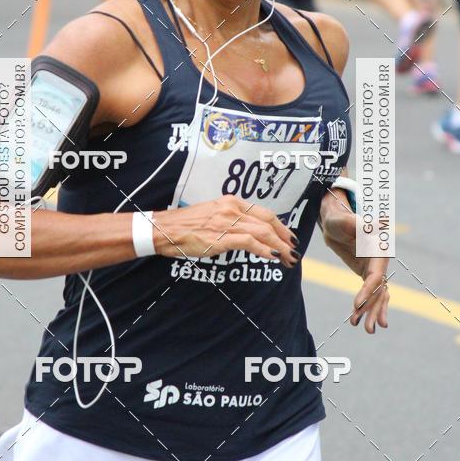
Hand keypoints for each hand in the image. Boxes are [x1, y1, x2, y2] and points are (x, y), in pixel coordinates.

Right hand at [153, 195, 298, 267]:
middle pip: (268, 222)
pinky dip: (264, 250)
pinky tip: (273, 257)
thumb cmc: (186, 225)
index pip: (264, 213)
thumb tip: (250, 233)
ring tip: (288, 259)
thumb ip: (232, 220)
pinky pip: (249, 242)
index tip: (289, 237)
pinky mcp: (221, 237)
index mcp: (231, 201)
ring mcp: (227, 222)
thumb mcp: (213, 214)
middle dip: (285, 238)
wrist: (165, 230)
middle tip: (294, 250)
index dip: (281, 226)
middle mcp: (232, 208)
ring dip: (279, 247)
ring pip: (263, 233)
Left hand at [320, 190, 389, 332]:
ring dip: (372, 312)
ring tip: (366, 330)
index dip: (368, 291)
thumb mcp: (345, 220)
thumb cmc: (339, 219)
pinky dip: (367, 306)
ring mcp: (374, 268)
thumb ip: (360, 224)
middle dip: (374, 309)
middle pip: (380, 290)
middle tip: (369, 329)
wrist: (334, 222)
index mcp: (378, 250)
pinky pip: (370, 293)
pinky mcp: (367, 273)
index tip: (357, 305)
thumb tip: (382, 221)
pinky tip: (358, 319)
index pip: (375, 276)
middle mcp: (380, 261)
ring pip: (377, 295)